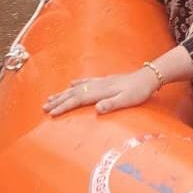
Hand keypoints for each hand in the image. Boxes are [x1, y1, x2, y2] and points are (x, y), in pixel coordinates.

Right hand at [43, 68, 158, 116]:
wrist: (149, 78)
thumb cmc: (139, 91)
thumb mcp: (127, 100)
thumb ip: (112, 104)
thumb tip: (96, 109)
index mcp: (101, 91)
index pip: (77, 99)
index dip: (63, 107)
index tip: (51, 114)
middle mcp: (98, 85)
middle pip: (73, 93)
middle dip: (58, 101)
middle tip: (44, 108)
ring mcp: (101, 82)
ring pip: (77, 87)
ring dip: (63, 93)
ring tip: (51, 98)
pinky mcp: (106, 80)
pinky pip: (86, 82)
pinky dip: (77, 84)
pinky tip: (71, 84)